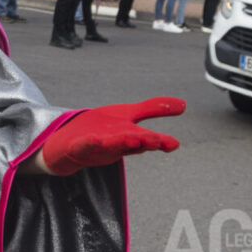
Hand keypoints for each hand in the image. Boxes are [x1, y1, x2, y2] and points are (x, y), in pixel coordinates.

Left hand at [41, 97, 183, 175]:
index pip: (147, 139)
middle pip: (132, 143)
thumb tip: (184, 104)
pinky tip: (95, 139)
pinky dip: (90, 142)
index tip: (174, 144)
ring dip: (121, 143)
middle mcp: (116, 144)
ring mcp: (97, 147)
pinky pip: (84, 145)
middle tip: (157, 141)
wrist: (67, 145)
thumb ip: (153, 109)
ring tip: (132, 139)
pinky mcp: (78, 146)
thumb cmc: (102, 130)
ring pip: (111, 145)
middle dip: (144, 142)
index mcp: (129, 136)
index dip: (160, 142)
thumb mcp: (128, 115)